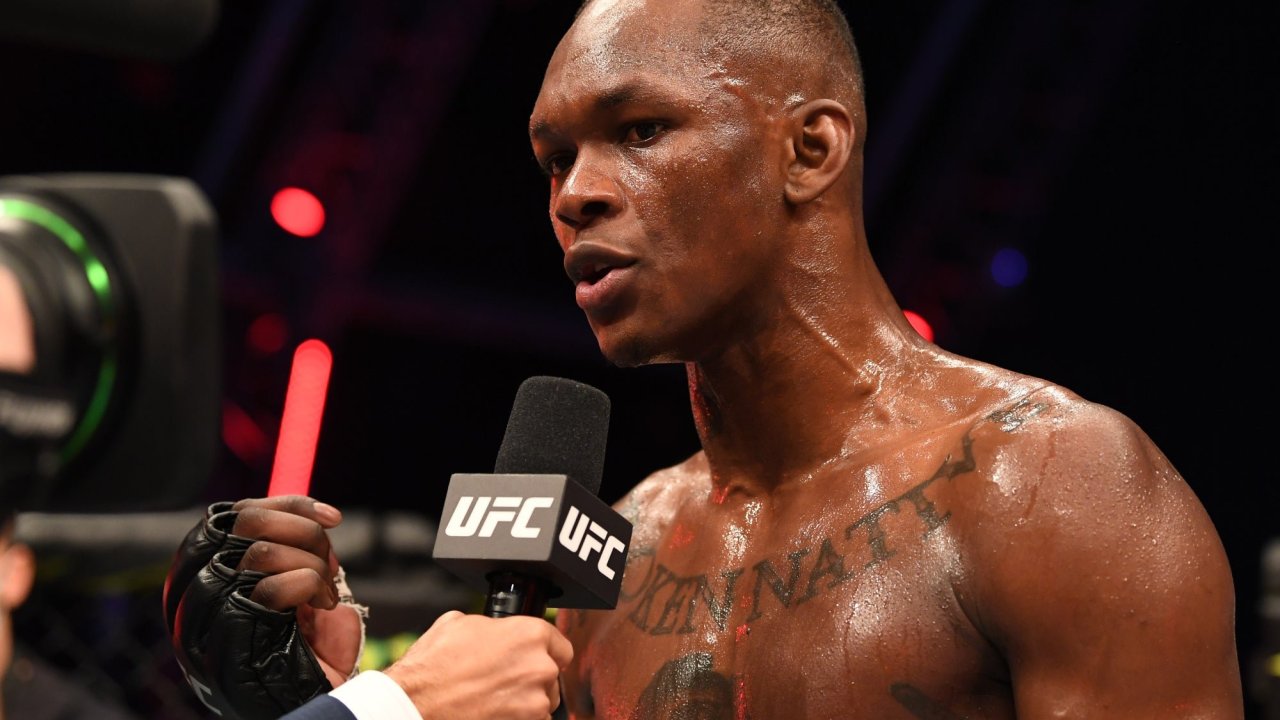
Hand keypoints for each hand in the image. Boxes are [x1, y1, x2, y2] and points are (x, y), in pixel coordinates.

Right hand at [164, 496, 364, 718]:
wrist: (322, 708)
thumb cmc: (312, 652)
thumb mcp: (301, 587)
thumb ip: (294, 550)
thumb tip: (316, 518)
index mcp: (199, 583)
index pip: (227, 519)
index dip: (283, 507)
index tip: (331, 517)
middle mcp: (189, 605)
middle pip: (237, 527)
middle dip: (299, 530)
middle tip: (329, 556)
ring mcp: (203, 631)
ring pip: (256, 554)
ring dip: (310, 562)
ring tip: (327, 590)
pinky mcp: (226, 653)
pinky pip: (269, 590)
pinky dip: (309, 585)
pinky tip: (323, 604)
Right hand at [384, 611, 573, 719]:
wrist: (416, 705)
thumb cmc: (433, 666)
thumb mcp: (459, 623)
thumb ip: (491, 625)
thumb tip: (494, 629)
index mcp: (530, 634)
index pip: (560, 645)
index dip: (545, 651)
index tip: (532, 659)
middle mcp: (540, 667)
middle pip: (552, 675)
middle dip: (532, 678)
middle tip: (504, 681)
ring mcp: (535, 702)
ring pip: (543, 702)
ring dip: (526, 701)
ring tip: (494, 698)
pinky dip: (517, 719)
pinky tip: (492, 712)